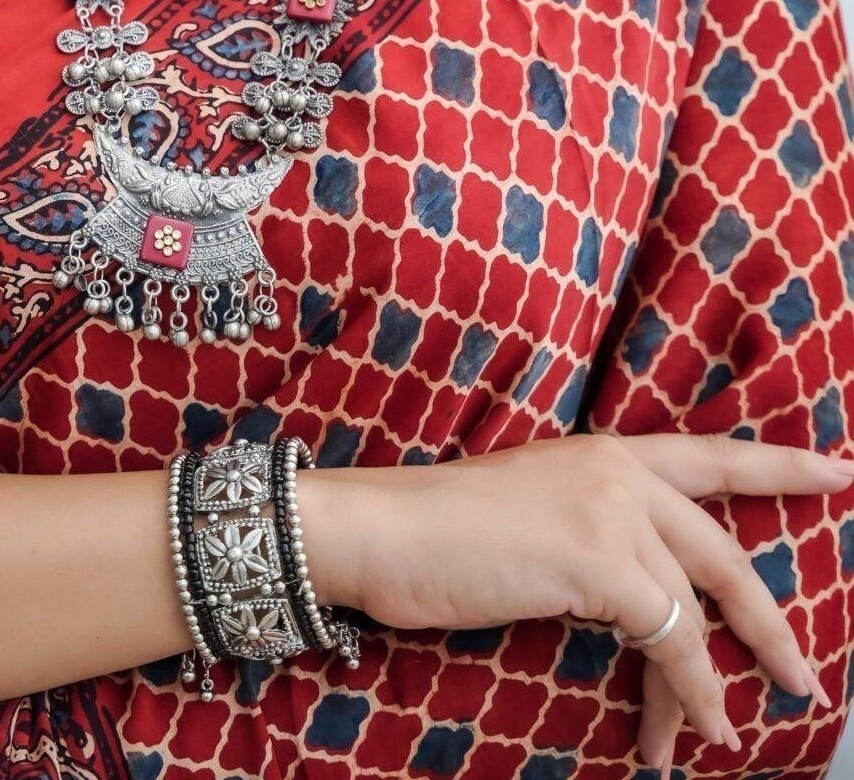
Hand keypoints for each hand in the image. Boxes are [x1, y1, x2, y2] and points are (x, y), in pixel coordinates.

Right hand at [322, 431, 849, 767]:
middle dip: (768, 624)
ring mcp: (612, 510)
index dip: (779, 466)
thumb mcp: (534, 515)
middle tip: (805, 678)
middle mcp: (618, 470)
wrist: (380, 530)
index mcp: (604, 452)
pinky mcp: (600, 561)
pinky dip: (689, 691)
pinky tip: (688, 730)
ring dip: (713, 683)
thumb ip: (594, 537)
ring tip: (719, 736)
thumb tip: (640, 605)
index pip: (709, 455)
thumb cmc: (437, 532)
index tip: (839, 471)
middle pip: (722, 550)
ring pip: (696, 607)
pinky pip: (670, 639)